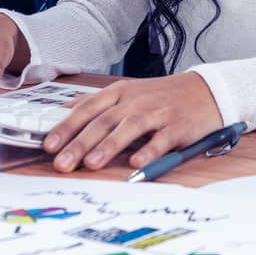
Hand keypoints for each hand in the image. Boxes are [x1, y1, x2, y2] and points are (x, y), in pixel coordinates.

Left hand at [44, 72, 222, 173]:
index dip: (67, 126)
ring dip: (109, 146)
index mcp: (120, 92)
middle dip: (80, 143)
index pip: (88, 108)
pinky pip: (162, 140)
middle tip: (62, 163)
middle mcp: (136, 100)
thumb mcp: (128, 92)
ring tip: (91, 163)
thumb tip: (63, 113)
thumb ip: (98, 104)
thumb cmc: (162, 96)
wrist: (206, 90)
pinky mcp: (178, 126)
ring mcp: (158, 112)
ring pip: (129, 128)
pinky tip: (137, 164)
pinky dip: (149, 151)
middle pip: (103, 121)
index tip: (49, 145)